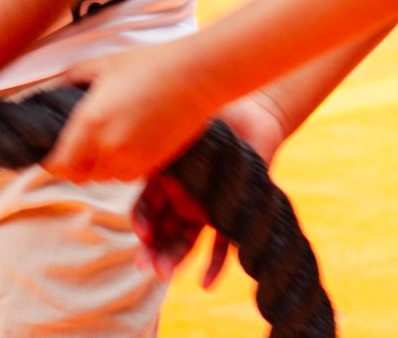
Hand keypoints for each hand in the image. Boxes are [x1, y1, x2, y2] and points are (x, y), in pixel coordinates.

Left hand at [42, 45, 220, 187]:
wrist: (198, 74)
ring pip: (102, 179)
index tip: (54, 152)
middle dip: (75, 165)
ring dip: (99, 167)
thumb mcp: (104, 64)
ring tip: (107, 143)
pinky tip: (129, 145)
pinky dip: (122, 167)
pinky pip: (126, 177)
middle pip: (78, 176)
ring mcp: (132, 159)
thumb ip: (72, 78)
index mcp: (90, 122)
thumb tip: (53, 90)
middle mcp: (108, 147)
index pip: (56, 165)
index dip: (52, 161)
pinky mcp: (153, 164)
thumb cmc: (152, 63)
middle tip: (79, 148)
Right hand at [128, 95, 289, 284]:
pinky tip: (207, 283)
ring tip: (166, 275)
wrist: (257, 114)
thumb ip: (166, 139)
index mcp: (167, 180)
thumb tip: (141, 143)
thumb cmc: (218, 113)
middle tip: (147, 266)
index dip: (142, 222)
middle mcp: (183, 199)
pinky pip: (224, 243)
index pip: (145, 207)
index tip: (142, 233)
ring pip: (186, 241)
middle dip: (153, 250)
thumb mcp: (187, 127)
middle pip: (162, 230)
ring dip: (175, 259)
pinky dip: (217, 265)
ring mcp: (207, 209)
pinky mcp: (233, 215)